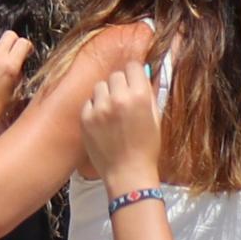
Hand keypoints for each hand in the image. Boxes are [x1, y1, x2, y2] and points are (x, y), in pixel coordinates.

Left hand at [78, 62, 165, 188]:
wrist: (127, 172)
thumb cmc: (147, 147)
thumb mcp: (156, 117)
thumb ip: (148, 94)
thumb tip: (142, 74)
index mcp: (140, 96)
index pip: (133, 67)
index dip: (134, 73)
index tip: (134, 80)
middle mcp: (118, 98)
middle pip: (116, 75)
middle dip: (120, 84)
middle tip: (124, 99)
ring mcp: (99, 108)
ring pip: (100, 87)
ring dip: (106, 94)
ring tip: (112, 111)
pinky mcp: (85, 118)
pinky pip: (89, 102)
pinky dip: (95, 108)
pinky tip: (102, 122)